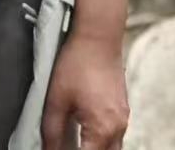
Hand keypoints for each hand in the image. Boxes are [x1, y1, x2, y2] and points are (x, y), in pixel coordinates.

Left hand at [41, 33, 128, 149]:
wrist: (98, 35)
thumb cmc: (78, 62)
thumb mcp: (56, 99)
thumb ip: (51, 132)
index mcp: (102, 130)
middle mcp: (118, 128)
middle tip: (69, 147)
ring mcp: (123, 118)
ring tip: (77, 143)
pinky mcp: (122, 108)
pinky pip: (115, 136)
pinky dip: (101, 141)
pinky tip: (86, 132)